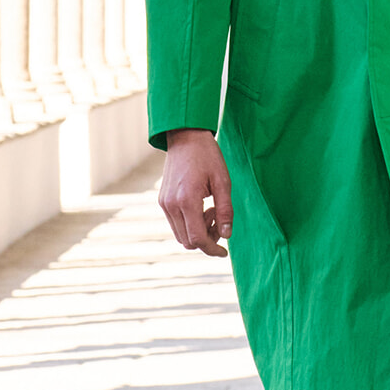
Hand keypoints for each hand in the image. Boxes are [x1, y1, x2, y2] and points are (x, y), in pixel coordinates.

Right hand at [158, 128, 233, 256]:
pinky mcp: (162, 201)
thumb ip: (225, 210)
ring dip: (198, 231)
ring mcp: (164, 204)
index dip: (212, 249)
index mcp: (187, 200)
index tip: (224, 252)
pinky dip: (190, 223)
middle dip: (207, 238)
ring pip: (180, 235)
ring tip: (211, 209)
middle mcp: (171, 205)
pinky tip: (201, 206)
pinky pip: (176, 223)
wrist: (185, 137)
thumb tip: (227, 235)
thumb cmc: (207, 156)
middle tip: (219, 219)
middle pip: (187, 241)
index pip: (197, 239)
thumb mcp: (223, 182)